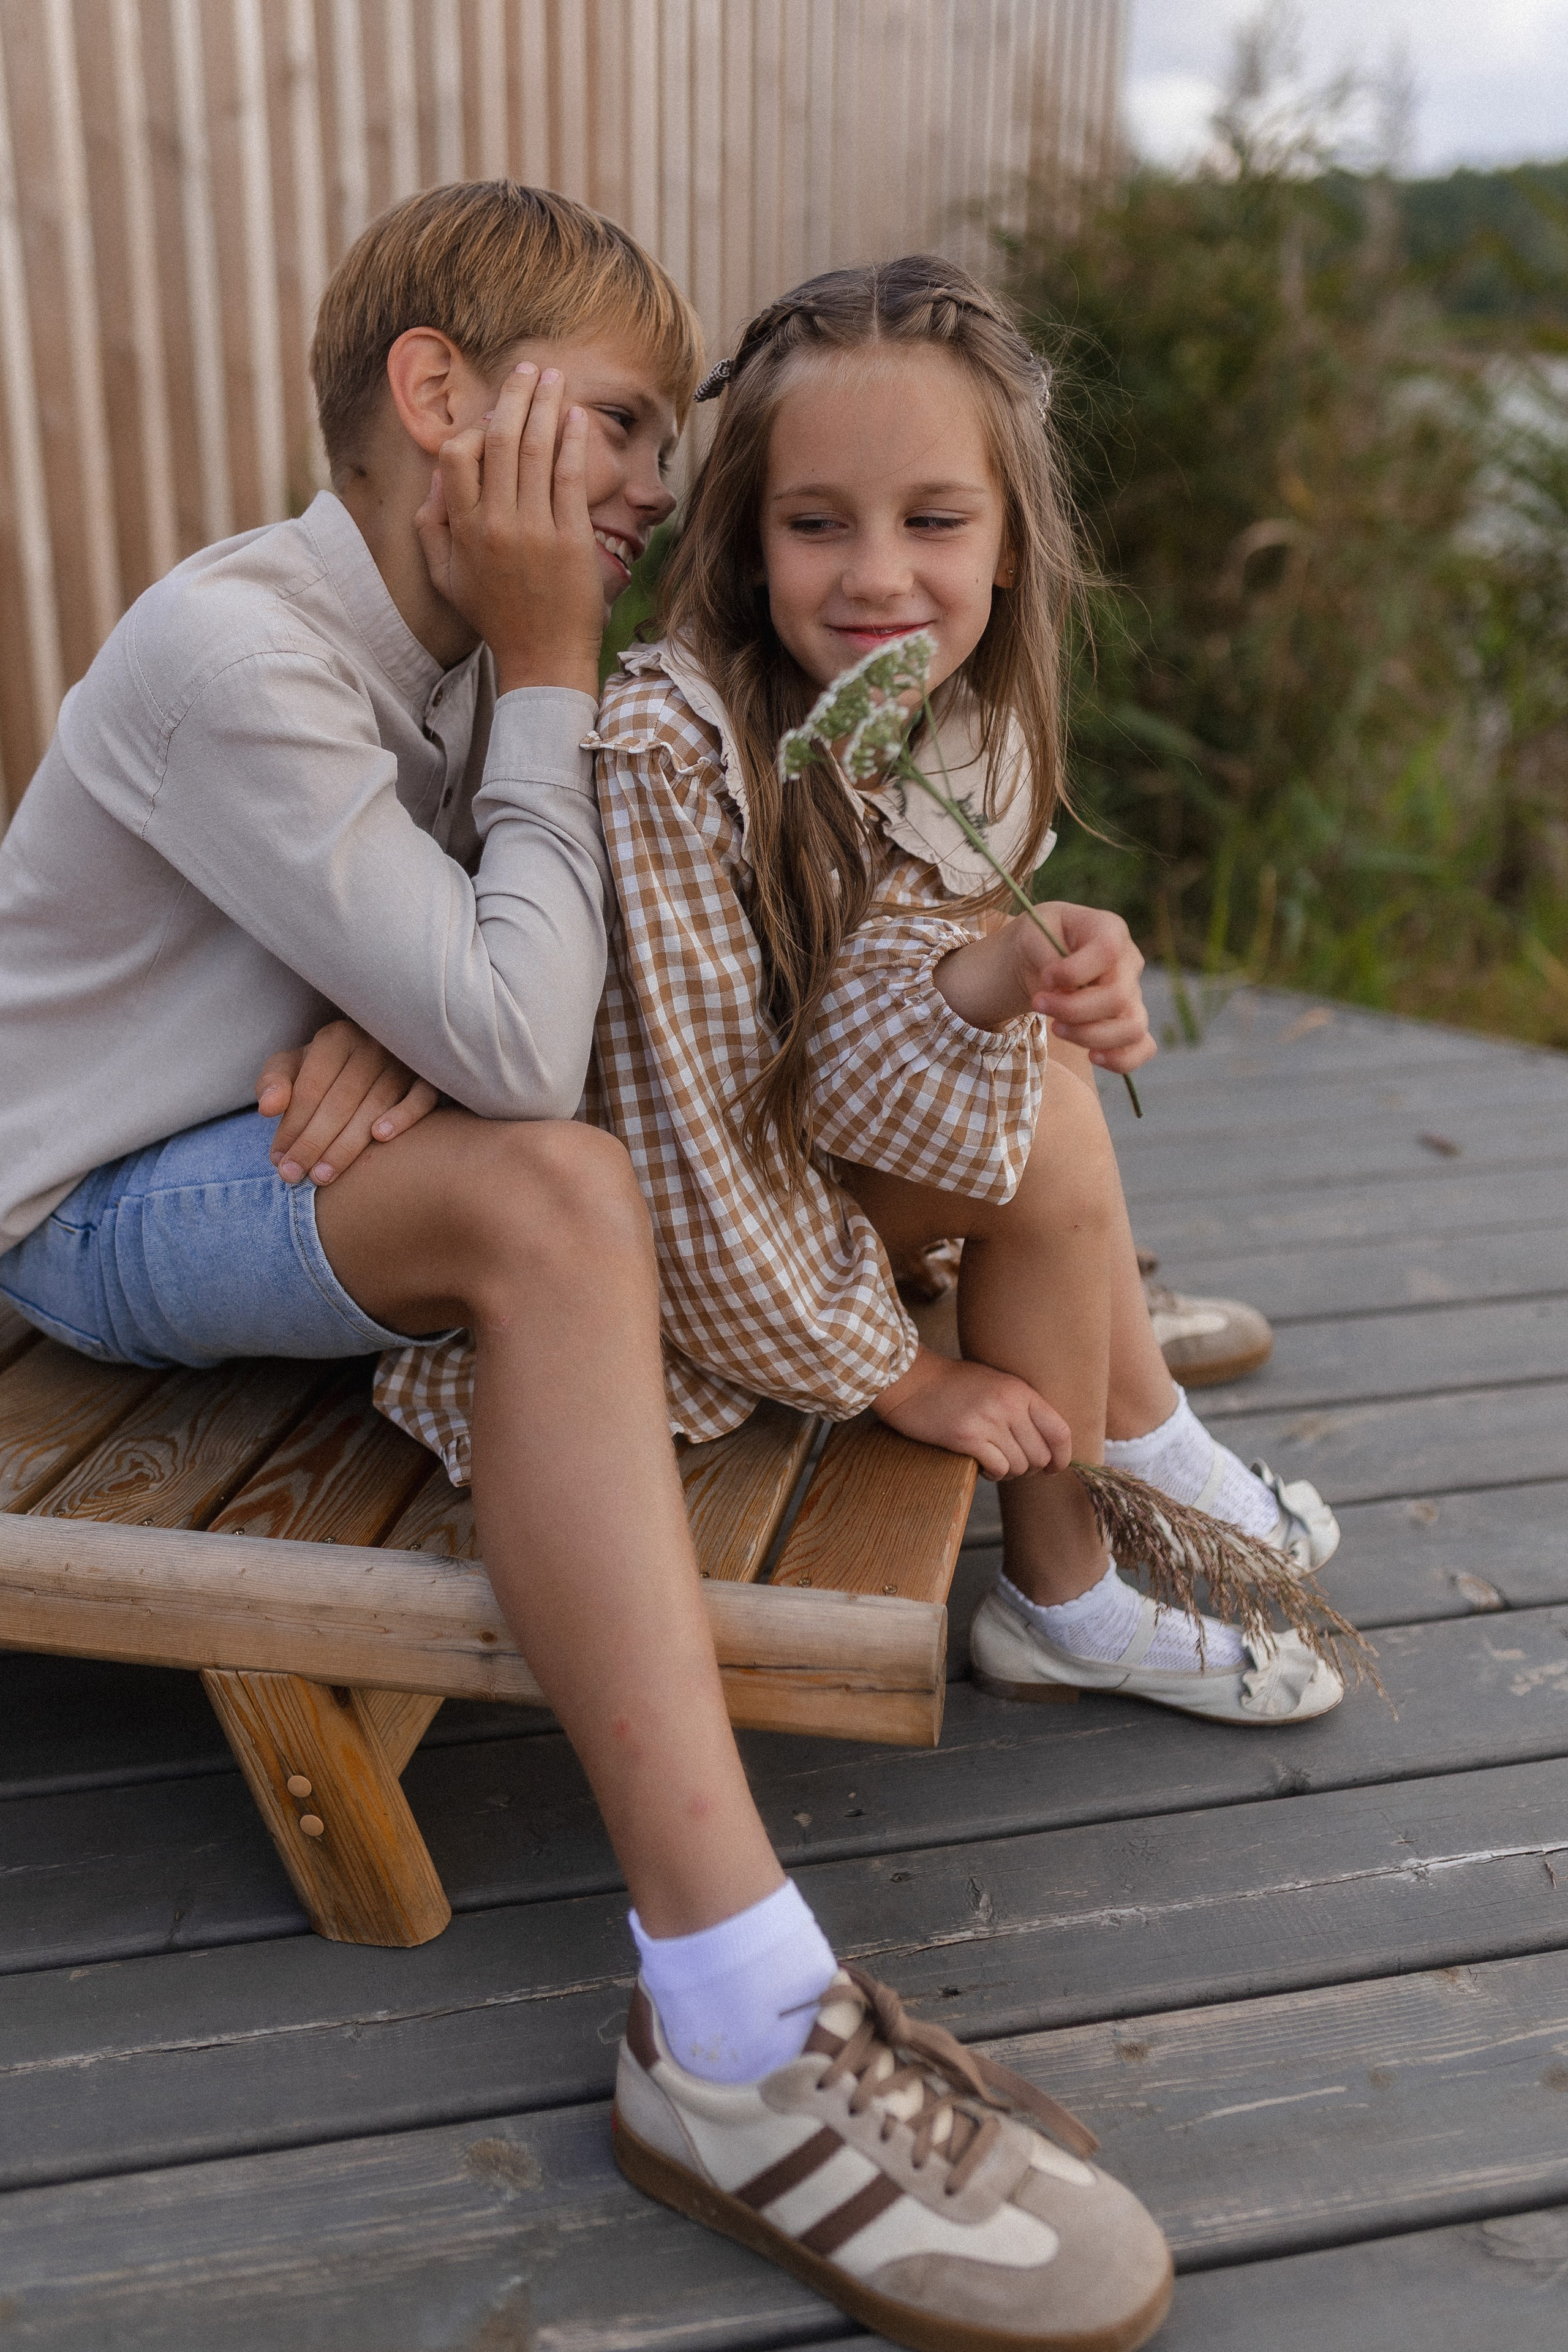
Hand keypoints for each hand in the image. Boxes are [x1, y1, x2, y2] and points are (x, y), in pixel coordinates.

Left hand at [257, 1020, 438, 1185]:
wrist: (374, 1059)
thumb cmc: (326, 1070)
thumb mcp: (293, 1066)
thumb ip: (273, 1082)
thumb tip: (267, 1108)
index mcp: (335, 1038)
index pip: (310, 1088)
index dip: (292, 1126)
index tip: (278, 1161)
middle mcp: (371, 1044)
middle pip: (339, 1101)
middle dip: (313, 1143)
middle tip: (295, 1177)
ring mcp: (403, 1061)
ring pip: (374, 1106)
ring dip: (346, 1145)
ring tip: (322, 1176)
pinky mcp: (429, 1078)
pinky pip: (420, 1099)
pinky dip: (402, 1117)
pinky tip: (380, 1138)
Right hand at [415, 361, 604, 698]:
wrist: (542, 659)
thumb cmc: (496, 617)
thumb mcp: (447, 579)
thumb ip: (431, 529)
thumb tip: (433, 481)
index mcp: (463, 529)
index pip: (458, 457)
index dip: (474, 426)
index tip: (494, 413)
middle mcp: (495, 524)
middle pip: (499, 440)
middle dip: (514, 396)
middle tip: (528, 367)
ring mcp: (533, 530)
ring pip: (535, 450)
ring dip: (545, 405)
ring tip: (553, 378)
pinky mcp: (570, 538)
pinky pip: (569, 477)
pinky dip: (573, 441)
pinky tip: (576, 417)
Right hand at [872, 1346, 1071, 1480]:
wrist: (910, 1380)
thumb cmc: (952, 1384)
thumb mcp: (996, 1384)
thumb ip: (1021, 1407)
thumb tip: (1046, 1444)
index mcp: (1020, 1391)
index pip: (1060, 1431)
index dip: (1063, 1456)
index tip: (1054, 1467)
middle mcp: (1008, 1405)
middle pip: (1040, 1455)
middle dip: (1030, 1468)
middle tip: (1013, 1464)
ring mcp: (987, 1421)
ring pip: (1019, 1466)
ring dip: (1009, 1472)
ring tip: (994, 1462)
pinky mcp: (966, 1437)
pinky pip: (996, 1468)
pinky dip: (993, 1473)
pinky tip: (983, 1465)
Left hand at [1023, 902, 1154, 1073]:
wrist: (1038, 960)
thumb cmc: (1038, 940)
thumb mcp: (1031, 931)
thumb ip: (1046, 953)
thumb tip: (1059, 984)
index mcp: (1110, 930)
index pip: (1108, 952)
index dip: (1075, 972)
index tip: (1045, 978)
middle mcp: (1129, 962)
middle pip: (1118, 997)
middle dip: (1072, 1009)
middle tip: (1038, 1004)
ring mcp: (1133, 994)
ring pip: (1131, 1027)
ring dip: (1088, 1035)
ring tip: (1056, 1028)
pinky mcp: (1129, 1023)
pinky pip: (1142, 1048)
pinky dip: (1121, 1059)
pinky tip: (1091, 1056)